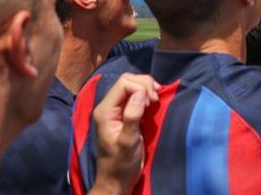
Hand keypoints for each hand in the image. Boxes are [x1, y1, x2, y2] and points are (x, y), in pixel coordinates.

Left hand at [91, 73, 159, 194]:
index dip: (141, 87)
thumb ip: (132, 116)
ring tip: (155, 101)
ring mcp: (115, 110)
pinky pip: (134, 95)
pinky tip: (153, 103)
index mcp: (105, 111)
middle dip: (144, 85)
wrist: (117, 179)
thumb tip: (141, 93)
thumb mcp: (128, 142)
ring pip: (131, 85)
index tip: (152, 103)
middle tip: (155, 101)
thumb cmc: (122, 163)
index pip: (124, 83)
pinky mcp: (124, 114)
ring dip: (146, 89)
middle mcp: (108, 106)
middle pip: (127, 80)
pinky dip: (146, 95)